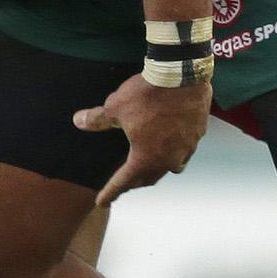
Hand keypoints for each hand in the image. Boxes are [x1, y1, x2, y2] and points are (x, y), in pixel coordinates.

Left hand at [73, 74, 210, 207]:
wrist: (182, 75)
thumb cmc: (147, 94)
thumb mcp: (115, 107)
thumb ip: (97, 119)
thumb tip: (78, 121)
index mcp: (145, 158)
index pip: (123, 182)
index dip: (110, 192)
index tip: (102, 202)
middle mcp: (168, 159)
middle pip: (149, 178)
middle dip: (134, 183)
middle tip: (124, 186)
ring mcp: (186, 148)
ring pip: (170, 168)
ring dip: (157, 170)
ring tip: (150, 169)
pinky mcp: (198, 133)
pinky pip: (185, 151)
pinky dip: (175, 153)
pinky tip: (172, 145)